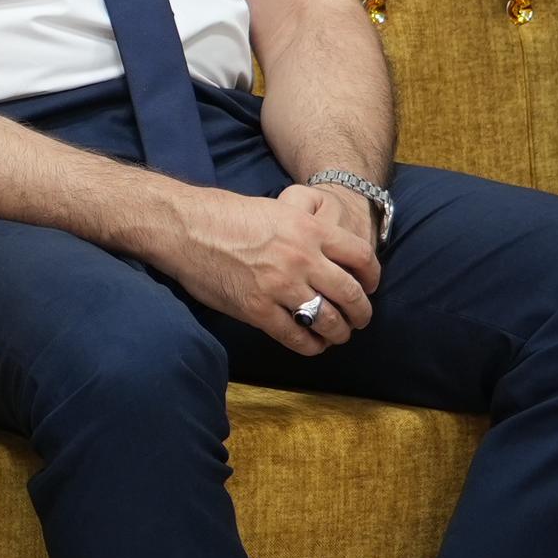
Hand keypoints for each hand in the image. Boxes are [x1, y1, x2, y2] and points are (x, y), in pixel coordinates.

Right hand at [147, 184, 378, 355]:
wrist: (185, 227)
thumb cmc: (226, 215)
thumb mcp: (278, 210)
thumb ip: (306, 231)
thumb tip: (326, 254)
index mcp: (309, 229)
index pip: (362, 258)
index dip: (372, 278)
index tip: (369, 287)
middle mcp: (302, 258)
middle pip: (351, 295)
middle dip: (361, 313)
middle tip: (359, 320)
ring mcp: (280, 286)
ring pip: (328, 321)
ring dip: (338, 333)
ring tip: (337, 336)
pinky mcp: (257, 310)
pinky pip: (296, 337)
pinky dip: (310, 346)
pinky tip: (311, 345)